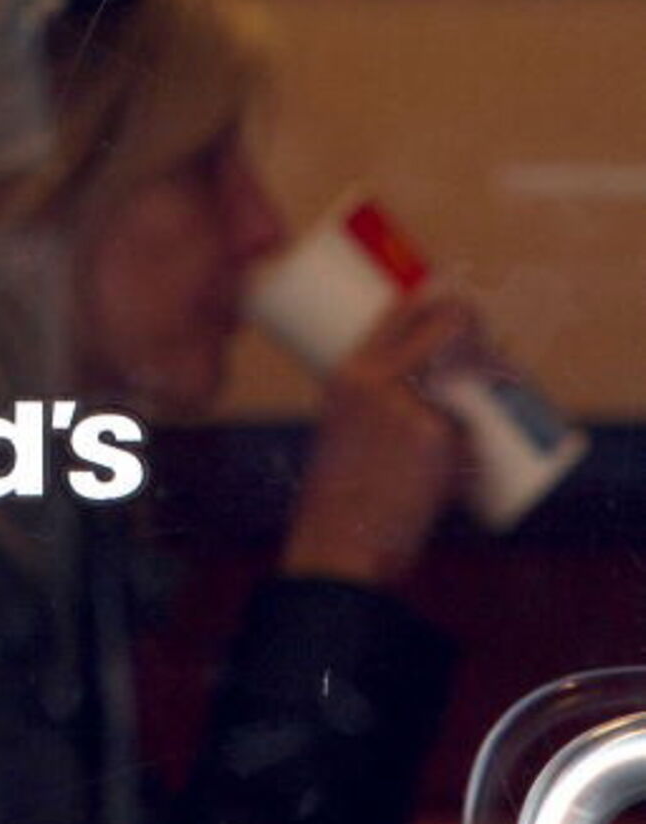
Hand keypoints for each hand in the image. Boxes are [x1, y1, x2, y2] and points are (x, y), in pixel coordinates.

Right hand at [282, 295, 478, 586]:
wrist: (338, 544)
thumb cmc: (337, 495)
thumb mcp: (342, 432)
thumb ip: (380, 407)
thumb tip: (431, 396)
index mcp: (347, 374)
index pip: (399, 312)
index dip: (436, 301)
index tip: (456, 307)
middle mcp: (377, 381)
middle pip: (445, 326)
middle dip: (477, 325)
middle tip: (491, 342)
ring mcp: (410, 408)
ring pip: (471, 372)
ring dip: (498, 368)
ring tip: (508, 380)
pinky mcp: (439, 440)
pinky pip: (474, 427)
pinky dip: (485, 435)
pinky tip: (494, 438)